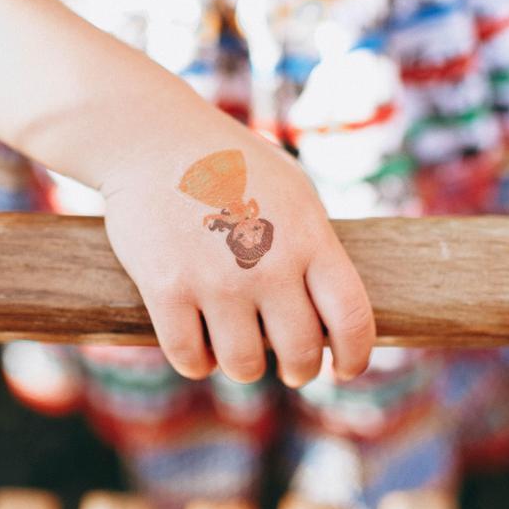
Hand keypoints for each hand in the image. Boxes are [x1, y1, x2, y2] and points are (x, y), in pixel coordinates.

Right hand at [100, 115, 374, 386]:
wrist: (153, 137)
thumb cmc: (230, 165)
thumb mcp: (293, 190)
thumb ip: (314, 247)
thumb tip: (333, 310)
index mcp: (309, 236)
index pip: (351, 317)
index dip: (355, 356)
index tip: (346, 369)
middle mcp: (269, 262)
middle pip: (300, 352)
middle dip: (300, 370)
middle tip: (292, 367)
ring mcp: (216, 279)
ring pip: (244, 365)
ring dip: (244, 367)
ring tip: (240, 351)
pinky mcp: (166, 289)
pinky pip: (190, 358)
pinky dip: (197, 362)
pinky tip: (199, 348)